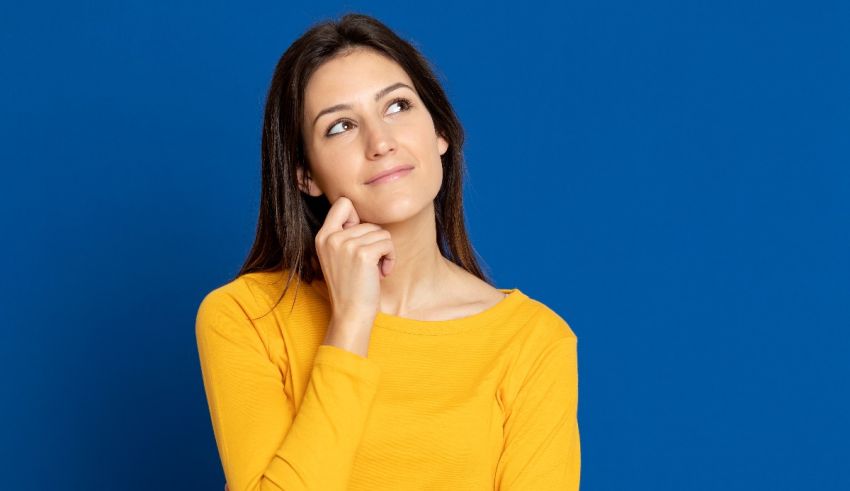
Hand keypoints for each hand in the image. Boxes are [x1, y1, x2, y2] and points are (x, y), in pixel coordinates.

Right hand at [315, 196, 394, 350]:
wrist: (350, 313)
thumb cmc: (350, 286)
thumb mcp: (337, 256)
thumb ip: (344, 235)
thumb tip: (366, 215)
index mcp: (322, 236)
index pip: (343, 203)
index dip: (357, 218)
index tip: (359, 240)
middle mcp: (331, 237)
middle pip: (369, 222)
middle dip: (376, 242)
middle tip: (370, 264)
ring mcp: (346, 244)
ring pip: (381, 233)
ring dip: (385, 251)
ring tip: (375, 270)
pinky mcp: (363, 254)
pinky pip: (388, 243)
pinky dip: (391, 258)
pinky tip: (382, 272)